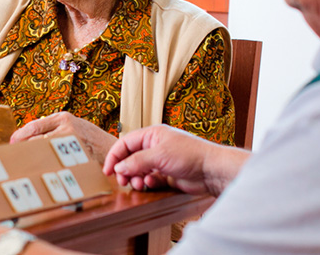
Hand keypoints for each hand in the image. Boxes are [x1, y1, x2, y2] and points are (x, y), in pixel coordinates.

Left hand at [10, 112, 116, 163]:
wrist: (113, 150)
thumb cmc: (91, 140)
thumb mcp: (73, 125)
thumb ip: (54, 128)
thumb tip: (27, 136)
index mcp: (63, 118)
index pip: (33, 126)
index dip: (19, 136)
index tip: (11, 143)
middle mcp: (66, 127)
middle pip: (34, 139)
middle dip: (22, 148)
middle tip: (13, 156)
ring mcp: (71, 143)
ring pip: (42, 151)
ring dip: (30, 158)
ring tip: (23, 163)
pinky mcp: (76, 157)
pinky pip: (53, 162)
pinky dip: (44, 165)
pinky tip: (39, 170)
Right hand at [102, 125, 247, 195]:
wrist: (211, 170)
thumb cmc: (190, 155)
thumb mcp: (159, 155)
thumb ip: (136, 161)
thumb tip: (119, 167)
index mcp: (152, 135)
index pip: (125, 143)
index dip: (114, 156)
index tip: (108, 170)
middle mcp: (155, 147)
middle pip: (130, 158)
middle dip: (124, 170)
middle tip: (122, 181)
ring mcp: (160, 161)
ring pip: (138, 170)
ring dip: (135, 178)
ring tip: (139, 184)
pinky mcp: (166, 175)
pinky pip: (149, 179)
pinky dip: (147, 182)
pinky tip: (151, 183)